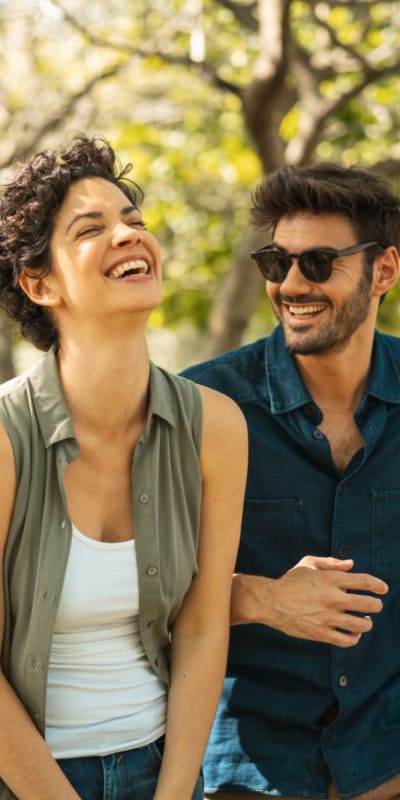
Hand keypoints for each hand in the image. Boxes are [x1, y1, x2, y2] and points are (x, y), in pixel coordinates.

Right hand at [231, 557, 387, 646]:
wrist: (270, 601)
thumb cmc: (290, 581)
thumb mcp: (309, 563)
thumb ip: (331, 563)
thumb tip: (351, 564)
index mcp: (330, 579)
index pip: (364, 581)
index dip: (378, 585)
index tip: (383, 589)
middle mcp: (332, 598)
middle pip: (368, 604)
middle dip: (376, 605)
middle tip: (375, 606)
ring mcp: (327, 617)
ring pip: (361, 624)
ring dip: (367, 623)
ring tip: (365, 621)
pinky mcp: (321, 633)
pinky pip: (347, 640)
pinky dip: (355, 638)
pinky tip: (354, 633)